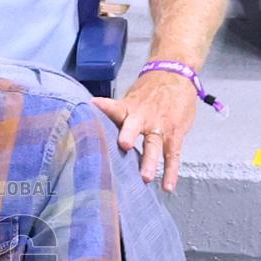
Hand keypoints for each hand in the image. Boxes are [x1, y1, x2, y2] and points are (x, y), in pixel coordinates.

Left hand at [92, 68, 196, 191]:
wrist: (175, 74)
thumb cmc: (147, 92)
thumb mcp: (130, 98)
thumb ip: (113, 115)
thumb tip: (85, 125)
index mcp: (129, 108)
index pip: (114, 107)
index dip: (103, 107)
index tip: (91, 107)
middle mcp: (143, 117)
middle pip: (134, 126)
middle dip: (128, 136)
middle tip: (124, 146)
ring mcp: (160, 127)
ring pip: (155, 145)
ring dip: (150, 161)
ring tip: (145, 178)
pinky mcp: (175, 134)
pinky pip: (173, 155)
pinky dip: (171, 172)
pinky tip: (167, 187)